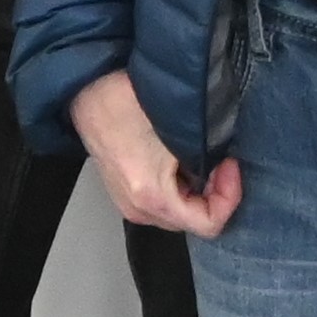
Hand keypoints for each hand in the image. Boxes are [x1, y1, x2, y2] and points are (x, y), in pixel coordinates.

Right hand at [75, 69, 239, 237]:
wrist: (86, 92)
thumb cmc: (126, 102)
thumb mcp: (178, 125)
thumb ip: (207, 152)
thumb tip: (226, 160)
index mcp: (152, 198)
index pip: (209, 224)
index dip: (229, 196)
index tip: (229, 165)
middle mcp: (139, 210)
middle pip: (193, 221)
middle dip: (215, 193)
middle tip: (221, 160)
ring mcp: (129, 204)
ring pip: (179, 212)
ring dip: (198, 190)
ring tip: (204, 158)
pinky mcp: (124, 193)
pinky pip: (163, 202)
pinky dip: (180, 187)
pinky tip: (182, 159)